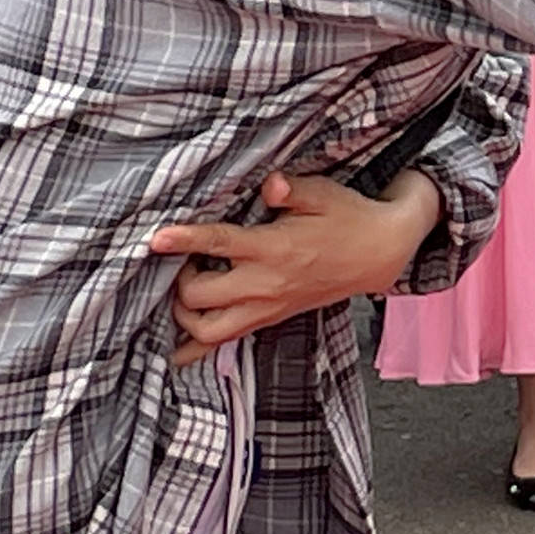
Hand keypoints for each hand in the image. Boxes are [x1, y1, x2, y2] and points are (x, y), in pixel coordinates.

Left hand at [146, 170, 444, 361]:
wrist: (378, 253)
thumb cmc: (348, 217)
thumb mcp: (325, 194)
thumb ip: (292, 190)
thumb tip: (270, 185)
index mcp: (275, 248)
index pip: (219, 244)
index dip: (184, 241)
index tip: (156, 239)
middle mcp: (267, 284)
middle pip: (199, 297)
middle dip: (179, 279)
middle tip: (186, 259)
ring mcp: (268, 307)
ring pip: (207, 330)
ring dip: (184, 313)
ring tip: (189, 289)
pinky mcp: (271, 318)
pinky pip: (226, 342)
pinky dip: (197, 348)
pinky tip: (176, 347)